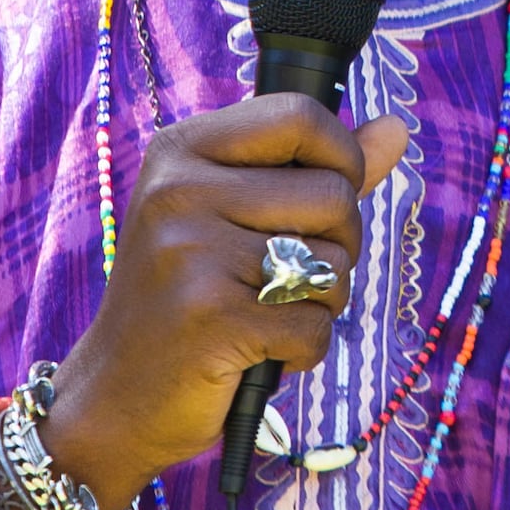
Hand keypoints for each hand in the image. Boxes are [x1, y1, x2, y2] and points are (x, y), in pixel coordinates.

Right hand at [39, 95, 409, 509]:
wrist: (112, 395)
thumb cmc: (186, 298)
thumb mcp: (235, 215)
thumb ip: (317, 170)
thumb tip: (397, 128)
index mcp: (181, 152)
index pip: (299, 115)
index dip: (341, 154)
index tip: (329, 193)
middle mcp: (178, 192)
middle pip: (335, 195)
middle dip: (338, 246)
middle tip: (289, 277)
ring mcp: (191, 255)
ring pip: (333, 264)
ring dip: (320, 303)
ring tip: (265, 314)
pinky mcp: (210, 320)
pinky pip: (314, 326)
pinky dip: (303, 350)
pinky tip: (258, 352)